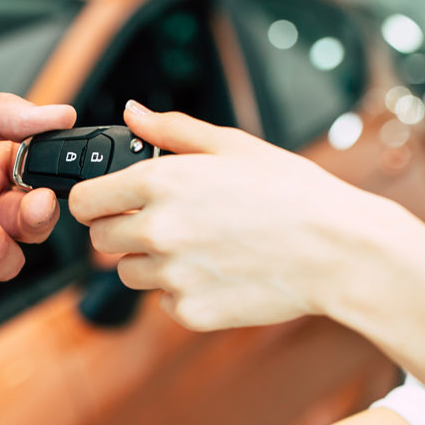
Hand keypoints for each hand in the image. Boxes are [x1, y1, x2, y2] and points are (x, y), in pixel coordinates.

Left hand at [69, 100, 387, 330]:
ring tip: (200, 245)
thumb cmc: (294, 194)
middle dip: (121, 230)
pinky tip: (219, 269)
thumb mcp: (233, 145)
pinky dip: (182, 290)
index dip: (95, 201)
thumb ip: (173, 130)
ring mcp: (173, 275)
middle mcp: (159, 230)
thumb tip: (133, 113)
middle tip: (164, 222)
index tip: (109, 202)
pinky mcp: (191, 311)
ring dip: (151, 261)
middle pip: (100, 241)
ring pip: (130, 273)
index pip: (85, 201)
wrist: (339, 251)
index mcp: (161, 182)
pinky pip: (165, 301)